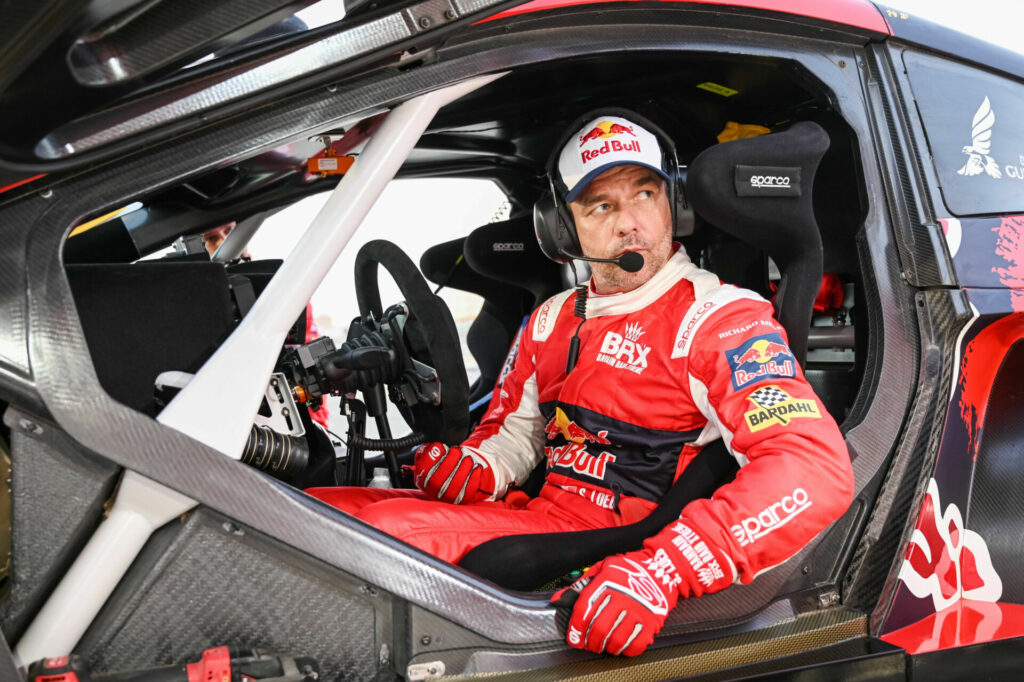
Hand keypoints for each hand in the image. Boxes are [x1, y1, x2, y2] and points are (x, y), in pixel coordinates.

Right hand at [413, 443, 494, 503]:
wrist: (458, 479)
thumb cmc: (443, 465)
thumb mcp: (431, 457)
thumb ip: (426, 451)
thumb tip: (429, 448)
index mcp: (423, 480)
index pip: (423, 470)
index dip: (430, 458)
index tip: (439, 446)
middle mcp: (433, 491)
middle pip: (438, 479)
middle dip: (449, 461)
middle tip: (457, 451)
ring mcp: (448, 497)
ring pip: (455, 484)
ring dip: (463, 468)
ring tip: (468, 458)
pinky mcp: (463, 499)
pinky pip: (469, 489)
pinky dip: (474, 477)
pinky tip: (476, 467)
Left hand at [551, 521, 733, 655]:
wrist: (662, 567)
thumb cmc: (629, 568)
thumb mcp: (602, 568)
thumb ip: (580, 585)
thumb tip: (559, 600)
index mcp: (606, 583)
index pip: (584, 611)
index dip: (576, 629)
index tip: (574, 639)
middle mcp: (621, 597)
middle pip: (599, 629)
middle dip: (590, 642)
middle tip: (589, 645)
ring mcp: (638, 610)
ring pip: (616, 639)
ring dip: (606, 647)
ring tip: (604, 646)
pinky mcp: (652, 621)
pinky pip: (636, 644)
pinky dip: (626, 650)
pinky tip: (621, 646)